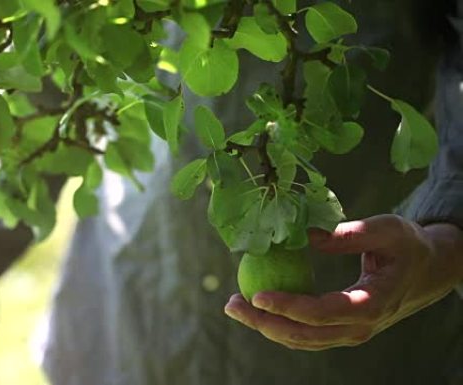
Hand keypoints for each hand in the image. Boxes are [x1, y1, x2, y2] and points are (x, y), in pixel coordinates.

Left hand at [224, 214, 462, 350]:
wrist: (427, 270)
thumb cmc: (406, 245)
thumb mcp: (386, 229)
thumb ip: (349, 233)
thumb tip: (304, 234)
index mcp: (371, 303)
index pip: (323, 312)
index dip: (288, 307)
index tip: (257, 295)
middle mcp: (360, 327)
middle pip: (305, 335)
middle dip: (264, 323)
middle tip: (231, 304)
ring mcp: (350, 333)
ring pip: (301, 340)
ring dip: (265, 326)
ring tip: (234, 305)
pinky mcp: (341, 330)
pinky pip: (305, 334)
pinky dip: (278, 324)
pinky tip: (256, 307)